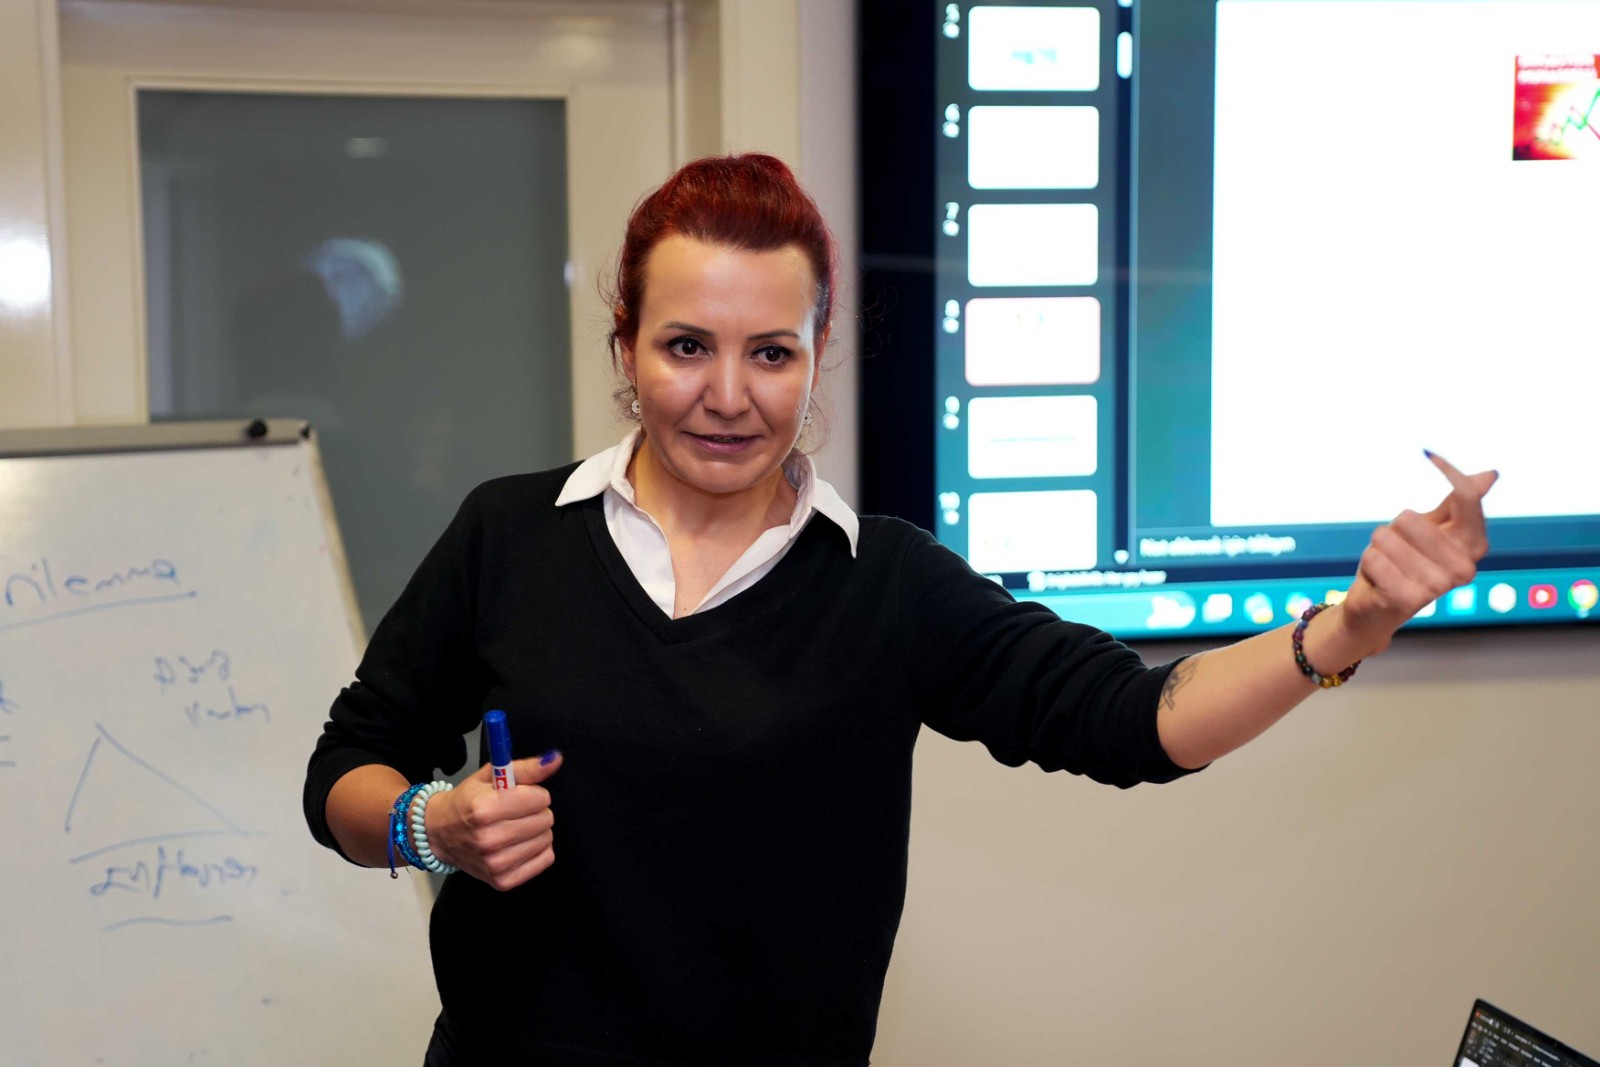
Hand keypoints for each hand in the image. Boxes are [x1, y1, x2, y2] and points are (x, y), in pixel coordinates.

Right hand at [424, 751, 562, 890]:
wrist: (440, 834)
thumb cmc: (467, 801)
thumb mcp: (490, 776)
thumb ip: (526, 768)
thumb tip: (555, 760)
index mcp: (485, 809)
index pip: (540, 798)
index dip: (533, 793)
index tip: (519, 795)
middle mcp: (490, 839)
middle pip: (545, 819)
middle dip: (535, 811)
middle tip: (516, 812)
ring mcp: (496, 864)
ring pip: (547, 839)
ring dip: (536, 830)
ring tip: (515, 827)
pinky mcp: (503, 881)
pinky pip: (545, 859)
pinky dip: (537, 850)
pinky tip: (519, 844)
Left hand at [1338, 451, 1497, 656]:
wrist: (1376, 610)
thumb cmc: (1404, 564)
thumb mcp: (1430, 529)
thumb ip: (1457, 504)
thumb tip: (1490, 475)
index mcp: (1472, 545)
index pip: (1466, 498)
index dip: (1449, 472)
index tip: (1430, 453)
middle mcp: (1463, 568)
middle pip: (1410, 518)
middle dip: (1394, 530)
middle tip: (1398, 550)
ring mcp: (1437, 586)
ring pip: (1387, 537)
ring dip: (1379, 548)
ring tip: (1389, 565)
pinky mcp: (1407, 599)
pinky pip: (1373, 558)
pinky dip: (1369, 564)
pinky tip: (1378, 581)